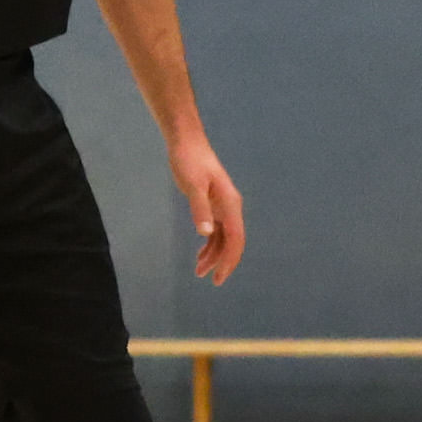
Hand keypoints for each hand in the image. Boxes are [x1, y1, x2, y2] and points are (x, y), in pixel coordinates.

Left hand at [170, 134, 247, 285]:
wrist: (187, 142)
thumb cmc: (190, 160)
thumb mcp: (192, 184)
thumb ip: (199, 208)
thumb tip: (206, 233)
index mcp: (230, 205)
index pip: (235, 239)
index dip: (229, 260)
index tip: (219, 277)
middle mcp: (230, 208)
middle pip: (232, 242)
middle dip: (223, 262)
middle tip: (210, 279)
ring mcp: (222, 207)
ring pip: (223, 238)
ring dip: (213, 255)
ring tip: (199, 271)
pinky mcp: (212, 205)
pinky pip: (215, 231)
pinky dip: (209, 244)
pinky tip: (199, 255)